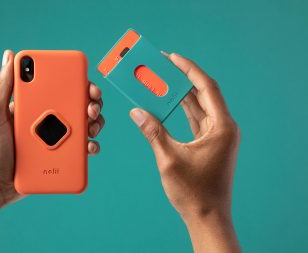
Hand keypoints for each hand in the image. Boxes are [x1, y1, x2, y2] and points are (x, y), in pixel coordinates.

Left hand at [0, 50, 103, 203]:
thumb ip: (2, 87)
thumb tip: (9, 55)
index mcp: (36, 104)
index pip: (61, 87)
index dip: (78, 83)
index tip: (86, 85)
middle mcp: (50, 118)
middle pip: (79, 104)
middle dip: (93, 103)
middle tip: (92, 109)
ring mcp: (58, 137)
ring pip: (86, 124)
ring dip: (96, 122)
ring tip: (92, 128)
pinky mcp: (62, 155)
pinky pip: (83, 148)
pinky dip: (92, 145)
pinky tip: (90, 147)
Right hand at [129, 53, 240, 251]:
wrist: (207, 216)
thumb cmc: (194, 191)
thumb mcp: (169, 158)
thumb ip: (153, 132)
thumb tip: (136, 112)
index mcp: (221, 127)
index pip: (206, 88)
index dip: (189, 69)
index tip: (173, 57)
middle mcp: (223, 127)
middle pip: (202, 94)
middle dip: (182, 78)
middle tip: (163, 65)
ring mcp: (217, 135)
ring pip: (198, 106)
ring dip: (181, 94)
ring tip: (162, 80)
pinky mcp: (209, 142)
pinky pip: (195, 119)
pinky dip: (182, 110)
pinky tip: (167, 102)